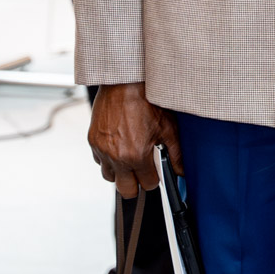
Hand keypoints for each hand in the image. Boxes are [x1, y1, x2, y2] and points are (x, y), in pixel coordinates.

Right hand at [87, 82, 182, 198]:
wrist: (125, 83)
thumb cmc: (146, 101)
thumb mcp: (168, 127)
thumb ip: (176, 154)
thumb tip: (181, 171)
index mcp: (136, 156)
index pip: (147, 185)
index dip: (154, 179)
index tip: (156, 171)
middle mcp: (116, 157)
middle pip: (126, 190)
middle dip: (136, 184)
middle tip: (143, 171)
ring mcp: (102, 150)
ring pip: (110, 177)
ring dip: (121, 172)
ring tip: (130, 157)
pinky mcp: (93, 141)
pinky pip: (100, 161)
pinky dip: (109, 159)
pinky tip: (119, 147)